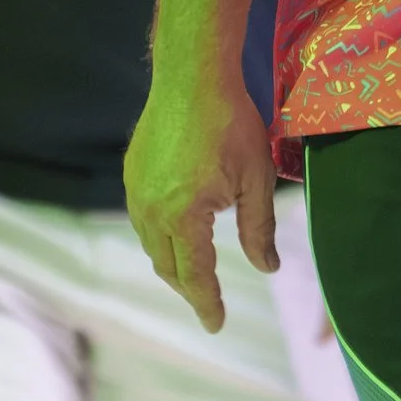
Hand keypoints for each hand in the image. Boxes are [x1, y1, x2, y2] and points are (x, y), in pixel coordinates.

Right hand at [124, 76, 278, 334]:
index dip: (207, 303)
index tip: (216, 325)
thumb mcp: (256, 179)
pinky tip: (178, 233)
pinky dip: (161, 238)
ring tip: (195, 273)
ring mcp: (136, 191)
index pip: (194, 275)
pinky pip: (143, 220)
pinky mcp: (132, 173)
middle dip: (188, 288)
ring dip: (172, 264)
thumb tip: (268, 268)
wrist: (191, 76)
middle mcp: (150, 210)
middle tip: (209, 302)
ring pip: (151, 245)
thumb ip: (259, 228)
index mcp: (182, 217)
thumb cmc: (231, 125)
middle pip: (167, 266)